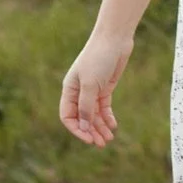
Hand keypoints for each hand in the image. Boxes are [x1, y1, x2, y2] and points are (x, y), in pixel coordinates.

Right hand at [60, 30, 131, 146]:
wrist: (115, 39)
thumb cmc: (98, 58)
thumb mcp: (90, 84)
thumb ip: (86, 107)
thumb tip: (83, 127)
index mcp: (69, 90)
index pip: (68, 116)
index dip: (77, 129)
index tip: (89, 139)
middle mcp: (79, 92)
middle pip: (82, 118)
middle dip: (91, 131)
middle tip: (102, 144)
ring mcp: (92, 90)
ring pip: (94, 115)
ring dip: (100, 127)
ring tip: (109, 138)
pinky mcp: (105, 88)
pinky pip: (104, 107)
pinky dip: (108, 117)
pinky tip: (113, 125)